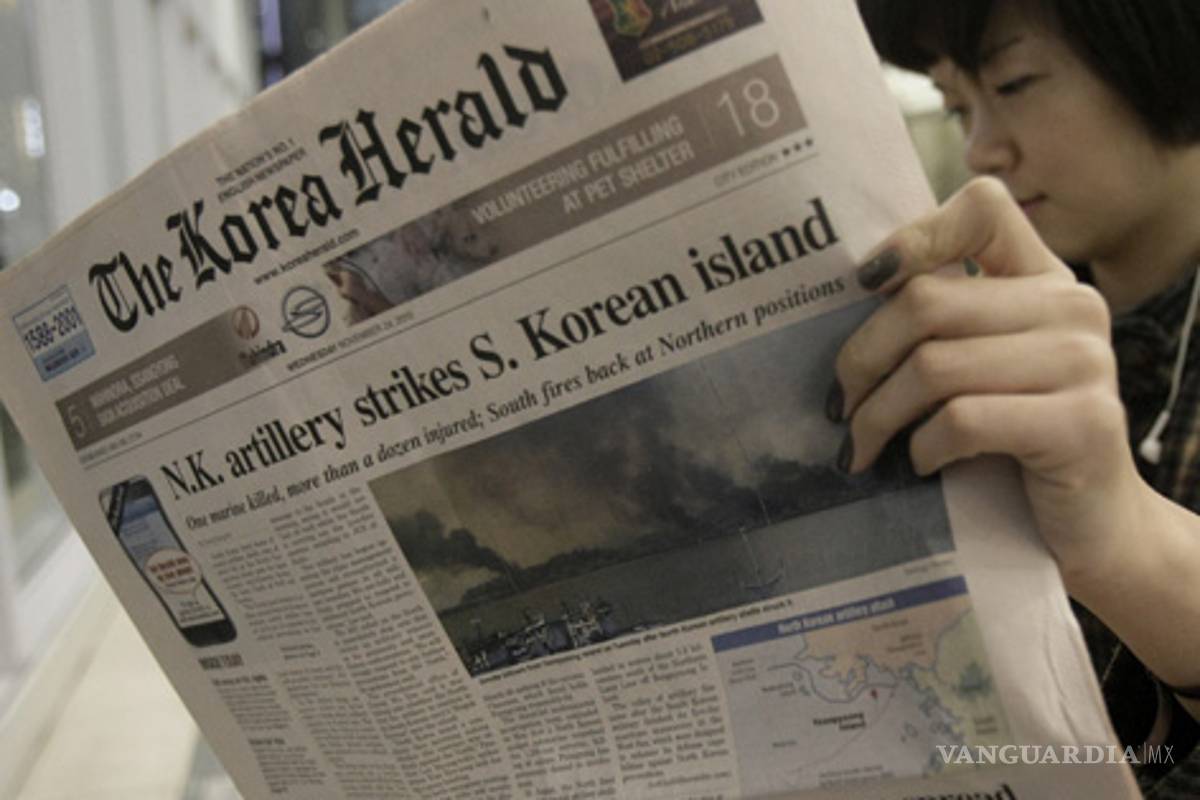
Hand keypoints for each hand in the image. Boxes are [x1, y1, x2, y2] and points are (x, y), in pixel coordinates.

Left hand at [832, 177, 1146, 587]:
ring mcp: (1085, 362)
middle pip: (925, 302)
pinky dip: (921, 448)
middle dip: (860, 360)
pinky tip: (918, 464)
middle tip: (839, 406)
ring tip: (860, 447)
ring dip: (878, 416)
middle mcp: (1072, 305)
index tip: (861, 286)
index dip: (912, 237)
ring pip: (934, 366)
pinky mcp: (1082, 423)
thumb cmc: (1013, 442)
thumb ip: (941, 323)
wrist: (1090, 526)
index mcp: (1043, 277)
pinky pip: (963, 419)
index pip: (982, 207)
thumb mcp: (979, 367)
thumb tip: (845, 301)